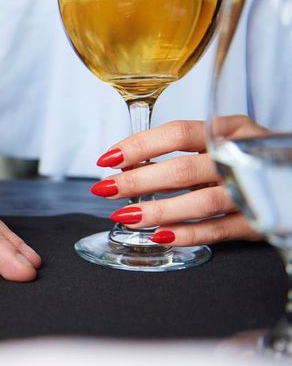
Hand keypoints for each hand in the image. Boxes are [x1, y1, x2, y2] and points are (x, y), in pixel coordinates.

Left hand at [92, 119, 262, 245]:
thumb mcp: (218, 143)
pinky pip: (218, 230)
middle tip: (107, 190)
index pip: (178, 133)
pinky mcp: (259, 219)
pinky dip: (186, 234)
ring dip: (157, 210)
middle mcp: (241, 157)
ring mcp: (252, 189)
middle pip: (183, 169)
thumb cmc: (245, 158)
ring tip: (126, 215)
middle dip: (138, 181)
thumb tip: (126, 165)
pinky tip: (160, 235)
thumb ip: (179, 151)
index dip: (140, 145)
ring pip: (200, 203)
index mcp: (230, 130)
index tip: (108, 158)